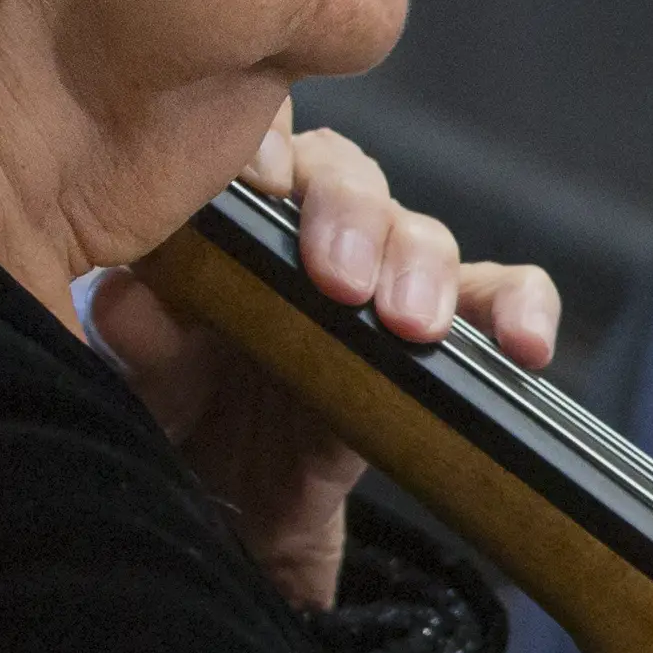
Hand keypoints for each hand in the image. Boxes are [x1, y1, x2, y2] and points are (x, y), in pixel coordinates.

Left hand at [84, 113, 560, 610]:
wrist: (236, 503)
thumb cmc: (185, 412)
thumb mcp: (147, 383)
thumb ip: (141, 340)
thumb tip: (128, 301)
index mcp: (236, 216)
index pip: (262, 148)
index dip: (267, 152)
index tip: (258, 189)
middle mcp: (317, 229)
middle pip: (348, 180)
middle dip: (352, 219)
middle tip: (341, 282)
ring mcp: (385, 279)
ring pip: (420, 235)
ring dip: (421, 268)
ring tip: (412, 326)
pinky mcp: (445, 334)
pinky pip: (501, 297)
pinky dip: (520, 308)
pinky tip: (525, 344)